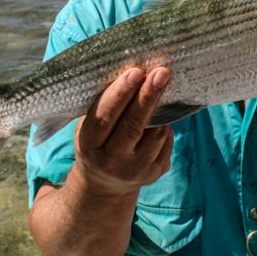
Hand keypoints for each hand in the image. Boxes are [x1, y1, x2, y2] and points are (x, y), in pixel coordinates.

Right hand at [72, 67, 173, 195]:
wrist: (104, 184)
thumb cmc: (97, 141)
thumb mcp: (89, 126)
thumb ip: (105, 105)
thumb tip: (132, 71)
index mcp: (89, 145)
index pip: (104, 117)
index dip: (120, 94)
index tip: (136, 72)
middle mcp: (111, 162)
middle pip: (133, 126)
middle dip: (148, 96)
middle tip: (162, 72)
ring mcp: (136, 171)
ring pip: (156, 132)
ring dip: (160, 108)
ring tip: (159, 87)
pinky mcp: (156, 173)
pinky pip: (167, 141)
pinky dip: (165, 125)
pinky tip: (160, 117)